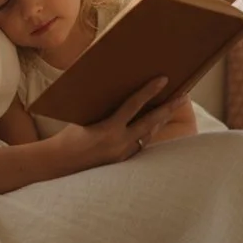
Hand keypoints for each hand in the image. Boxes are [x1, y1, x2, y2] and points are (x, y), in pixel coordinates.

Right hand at [51, 76, 189, 171]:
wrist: (60, 163)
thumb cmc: (69, 136)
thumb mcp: (86, 117)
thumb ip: (105, 109)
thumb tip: (120, 93)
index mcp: (108, 129)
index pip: (133, 105)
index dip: (149, 92)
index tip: (164, 80)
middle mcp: (118, 143)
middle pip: (150, 122)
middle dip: (168, 108)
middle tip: (183, 96)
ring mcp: (122, 154)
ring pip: (148, 134)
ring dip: (160, 121)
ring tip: (171, 108)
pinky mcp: (122, 162)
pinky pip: (140, 145)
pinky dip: (147, 134)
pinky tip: (154, 126)